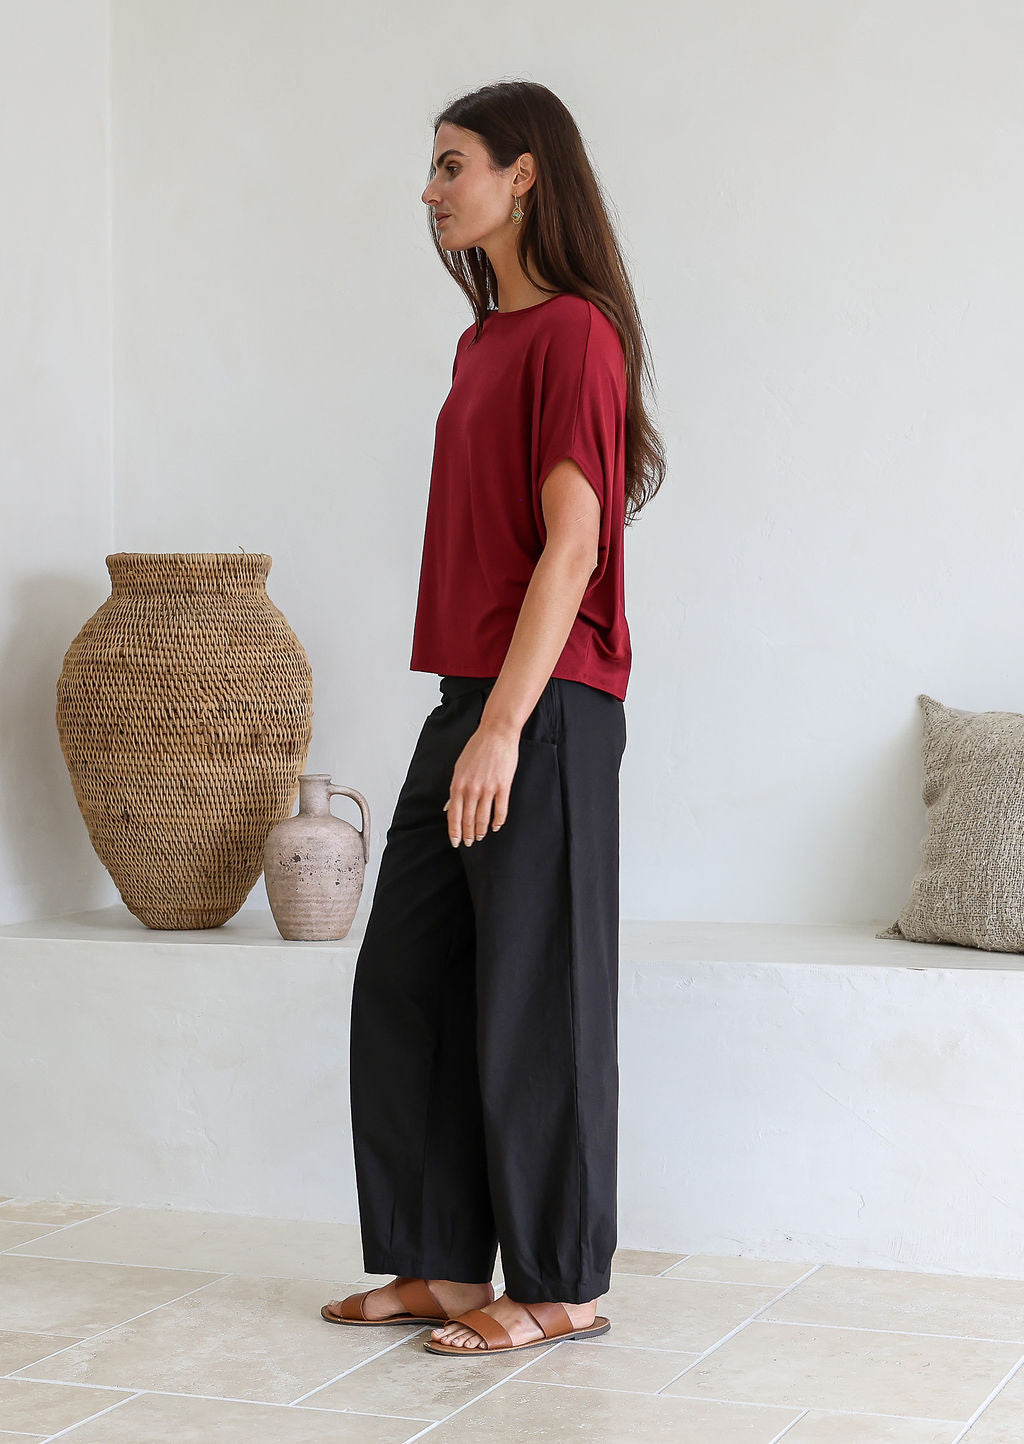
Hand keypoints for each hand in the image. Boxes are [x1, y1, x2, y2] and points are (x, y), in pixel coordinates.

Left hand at [442, 722, 520, 845]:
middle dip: (467, 834)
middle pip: (468, 820)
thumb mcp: (459, 767)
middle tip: (468, 843)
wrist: (496, 734)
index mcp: (458, 784)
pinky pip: (500, 810)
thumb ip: (455, 789)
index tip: (455, 842)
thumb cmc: (477, 748)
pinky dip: (498, 822)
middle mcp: (471, 789)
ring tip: (480, 836)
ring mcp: (488, 789)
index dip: (454, 831)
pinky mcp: (503, 787)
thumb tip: (449, 807)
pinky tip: (496, 827)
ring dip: (481, 831)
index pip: (453, 815)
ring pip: (483, 818)